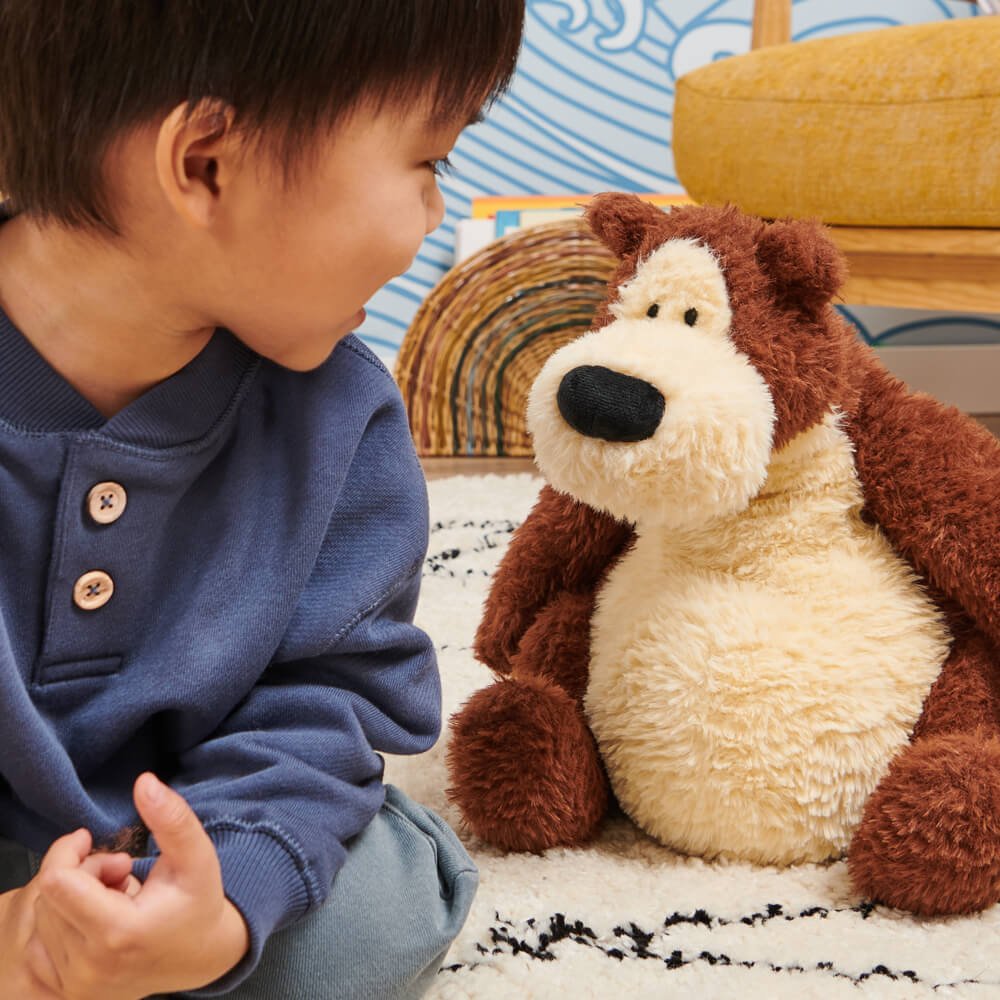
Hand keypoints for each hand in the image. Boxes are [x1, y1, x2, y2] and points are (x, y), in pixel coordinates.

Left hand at [27, 774, 249, 998]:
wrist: (200, 956)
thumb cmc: (198, 901)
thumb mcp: (196, 856)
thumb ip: (172, 818)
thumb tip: (144, 782)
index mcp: (119, 933)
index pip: (57, 882)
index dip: (68, 851)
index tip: (91, 840)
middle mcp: (91, 967)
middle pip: (48, 897)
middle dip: (77, 872)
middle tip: (117, 869)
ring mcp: (78, 986)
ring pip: (42, 920)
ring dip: (71, 898)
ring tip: (112, 894)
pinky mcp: (70, 994)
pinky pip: (37, 948)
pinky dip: (58, 925)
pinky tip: (91, 919)